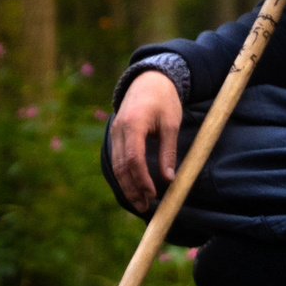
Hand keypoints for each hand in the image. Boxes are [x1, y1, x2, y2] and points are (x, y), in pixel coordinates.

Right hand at [107, 70, 183, 213]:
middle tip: (144, 207)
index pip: (133, 159)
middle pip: (120, 166)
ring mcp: (114, 131)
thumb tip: (170, 179)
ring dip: (126, 185)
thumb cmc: (164, 99)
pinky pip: (116, 159)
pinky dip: (123, 175)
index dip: (142, 179)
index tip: (152, 194)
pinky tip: (133, 187)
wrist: (149, 79)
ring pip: (115, 165)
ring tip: (139, 202)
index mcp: (133, 124)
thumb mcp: (171, 124)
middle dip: (131, 189)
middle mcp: (119, 129)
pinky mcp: (115, 134)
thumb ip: (168, 151)